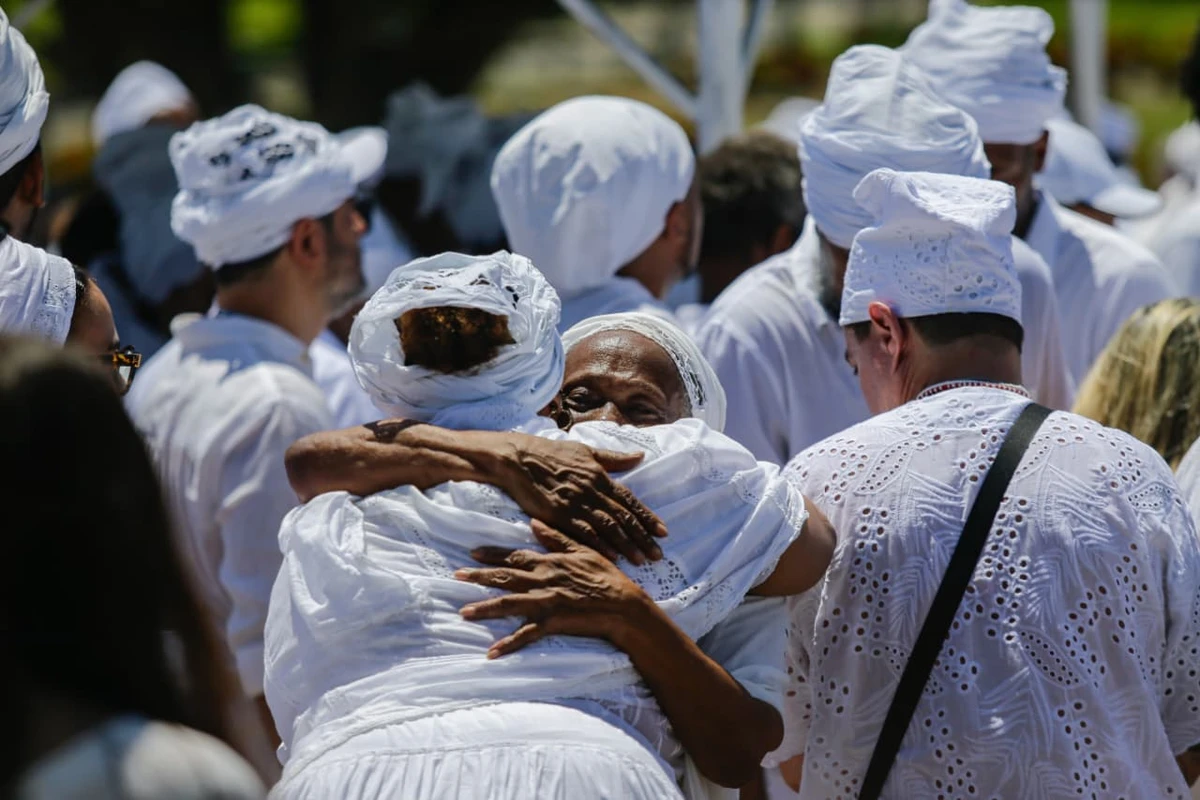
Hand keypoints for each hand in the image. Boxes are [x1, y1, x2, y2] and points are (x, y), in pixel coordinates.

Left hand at [457, 520, 653, 657]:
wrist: (625, 607)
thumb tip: (534, 523)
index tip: (472, 553)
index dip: (493, 555)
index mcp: (550, 562)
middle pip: (505, 578)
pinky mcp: (553, 623)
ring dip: (485, 609)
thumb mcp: (584, 550)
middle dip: (478, 577)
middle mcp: (543, 580)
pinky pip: (526, 635)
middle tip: (456, 576)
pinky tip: (491, 652)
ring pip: (509, 605)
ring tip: (463, 613)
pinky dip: (508, 644)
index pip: (515, 556)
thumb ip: (557, 538)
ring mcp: (546, 602)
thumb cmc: (608, 577)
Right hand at [493, 436, 665, 564]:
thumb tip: (640, 456)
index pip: (629, 500)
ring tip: (640, 560)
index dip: (647, 517)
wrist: (519, 459)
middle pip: (623, 518)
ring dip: (625, 545)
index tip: (663, 532)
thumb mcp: (586, 451)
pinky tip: (611, 557)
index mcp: (600, 476)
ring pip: (607, 528)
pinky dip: (599, 545)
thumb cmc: (552, 453)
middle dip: (642, 537)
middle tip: (657, 555)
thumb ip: (614, 458)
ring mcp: (576, 504)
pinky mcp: (559, 515)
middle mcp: (592, 491)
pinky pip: (583, 533)